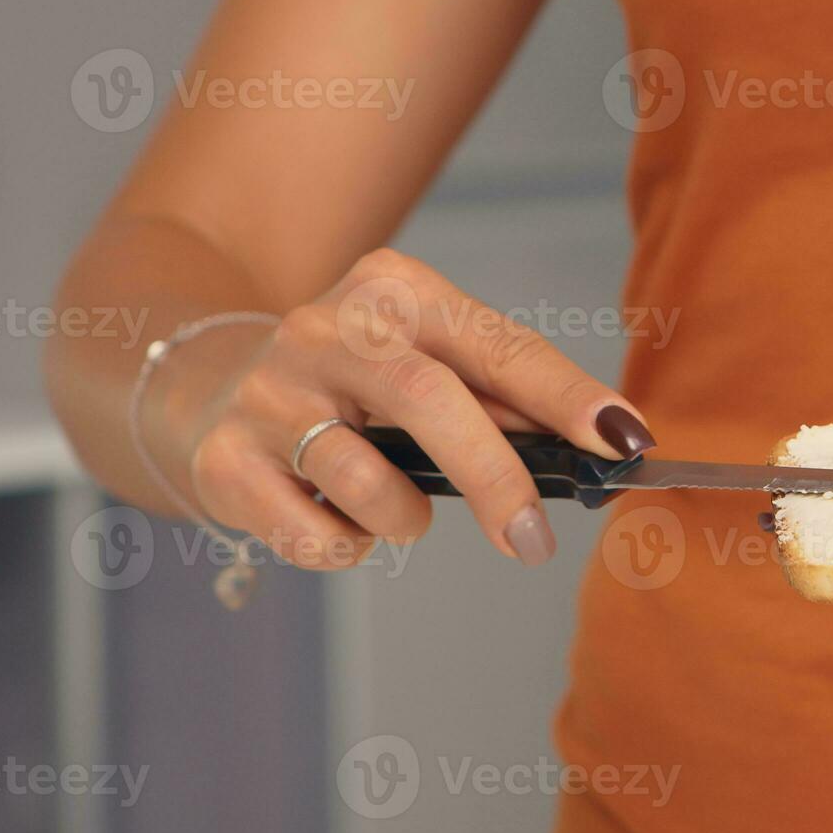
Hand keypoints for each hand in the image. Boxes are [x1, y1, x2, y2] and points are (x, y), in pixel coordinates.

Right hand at [174, 249, 655, 569]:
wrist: (206, 388)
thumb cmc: (354, 384)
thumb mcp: (425, 361)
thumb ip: (500, 399)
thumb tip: (602, 447)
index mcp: (396, 289)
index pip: (500, 347)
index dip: (567, 398)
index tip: (626, 441)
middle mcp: (328, 327)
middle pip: (431, 402)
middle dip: (497, 479)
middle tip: (533, 542)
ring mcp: (270, 390)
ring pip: (371, 483)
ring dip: (405, 518)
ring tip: (394, 504)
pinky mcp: (226, 459)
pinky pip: (318, 534)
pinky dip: (347, 543)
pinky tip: (332, 511)